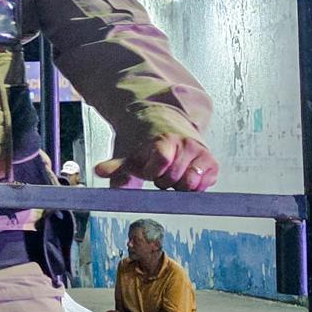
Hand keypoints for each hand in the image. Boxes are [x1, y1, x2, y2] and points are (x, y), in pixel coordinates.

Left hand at [95, 134, 218, 191]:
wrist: (166, 125)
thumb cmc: (147, 143)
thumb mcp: (130, 153)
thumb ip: (116, 166)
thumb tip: (98, 171)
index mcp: (165, 140)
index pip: (162, 161)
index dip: (151, 172)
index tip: (147, 171)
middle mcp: (187, 144)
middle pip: (175, 179)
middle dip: (163, 181)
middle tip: (159, 172)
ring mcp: (202, 153)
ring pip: (191, 185)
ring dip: (178, 186)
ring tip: (171, 174)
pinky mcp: (212, 164)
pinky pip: (204, 186)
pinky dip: (193, 187)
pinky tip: (184, 176)